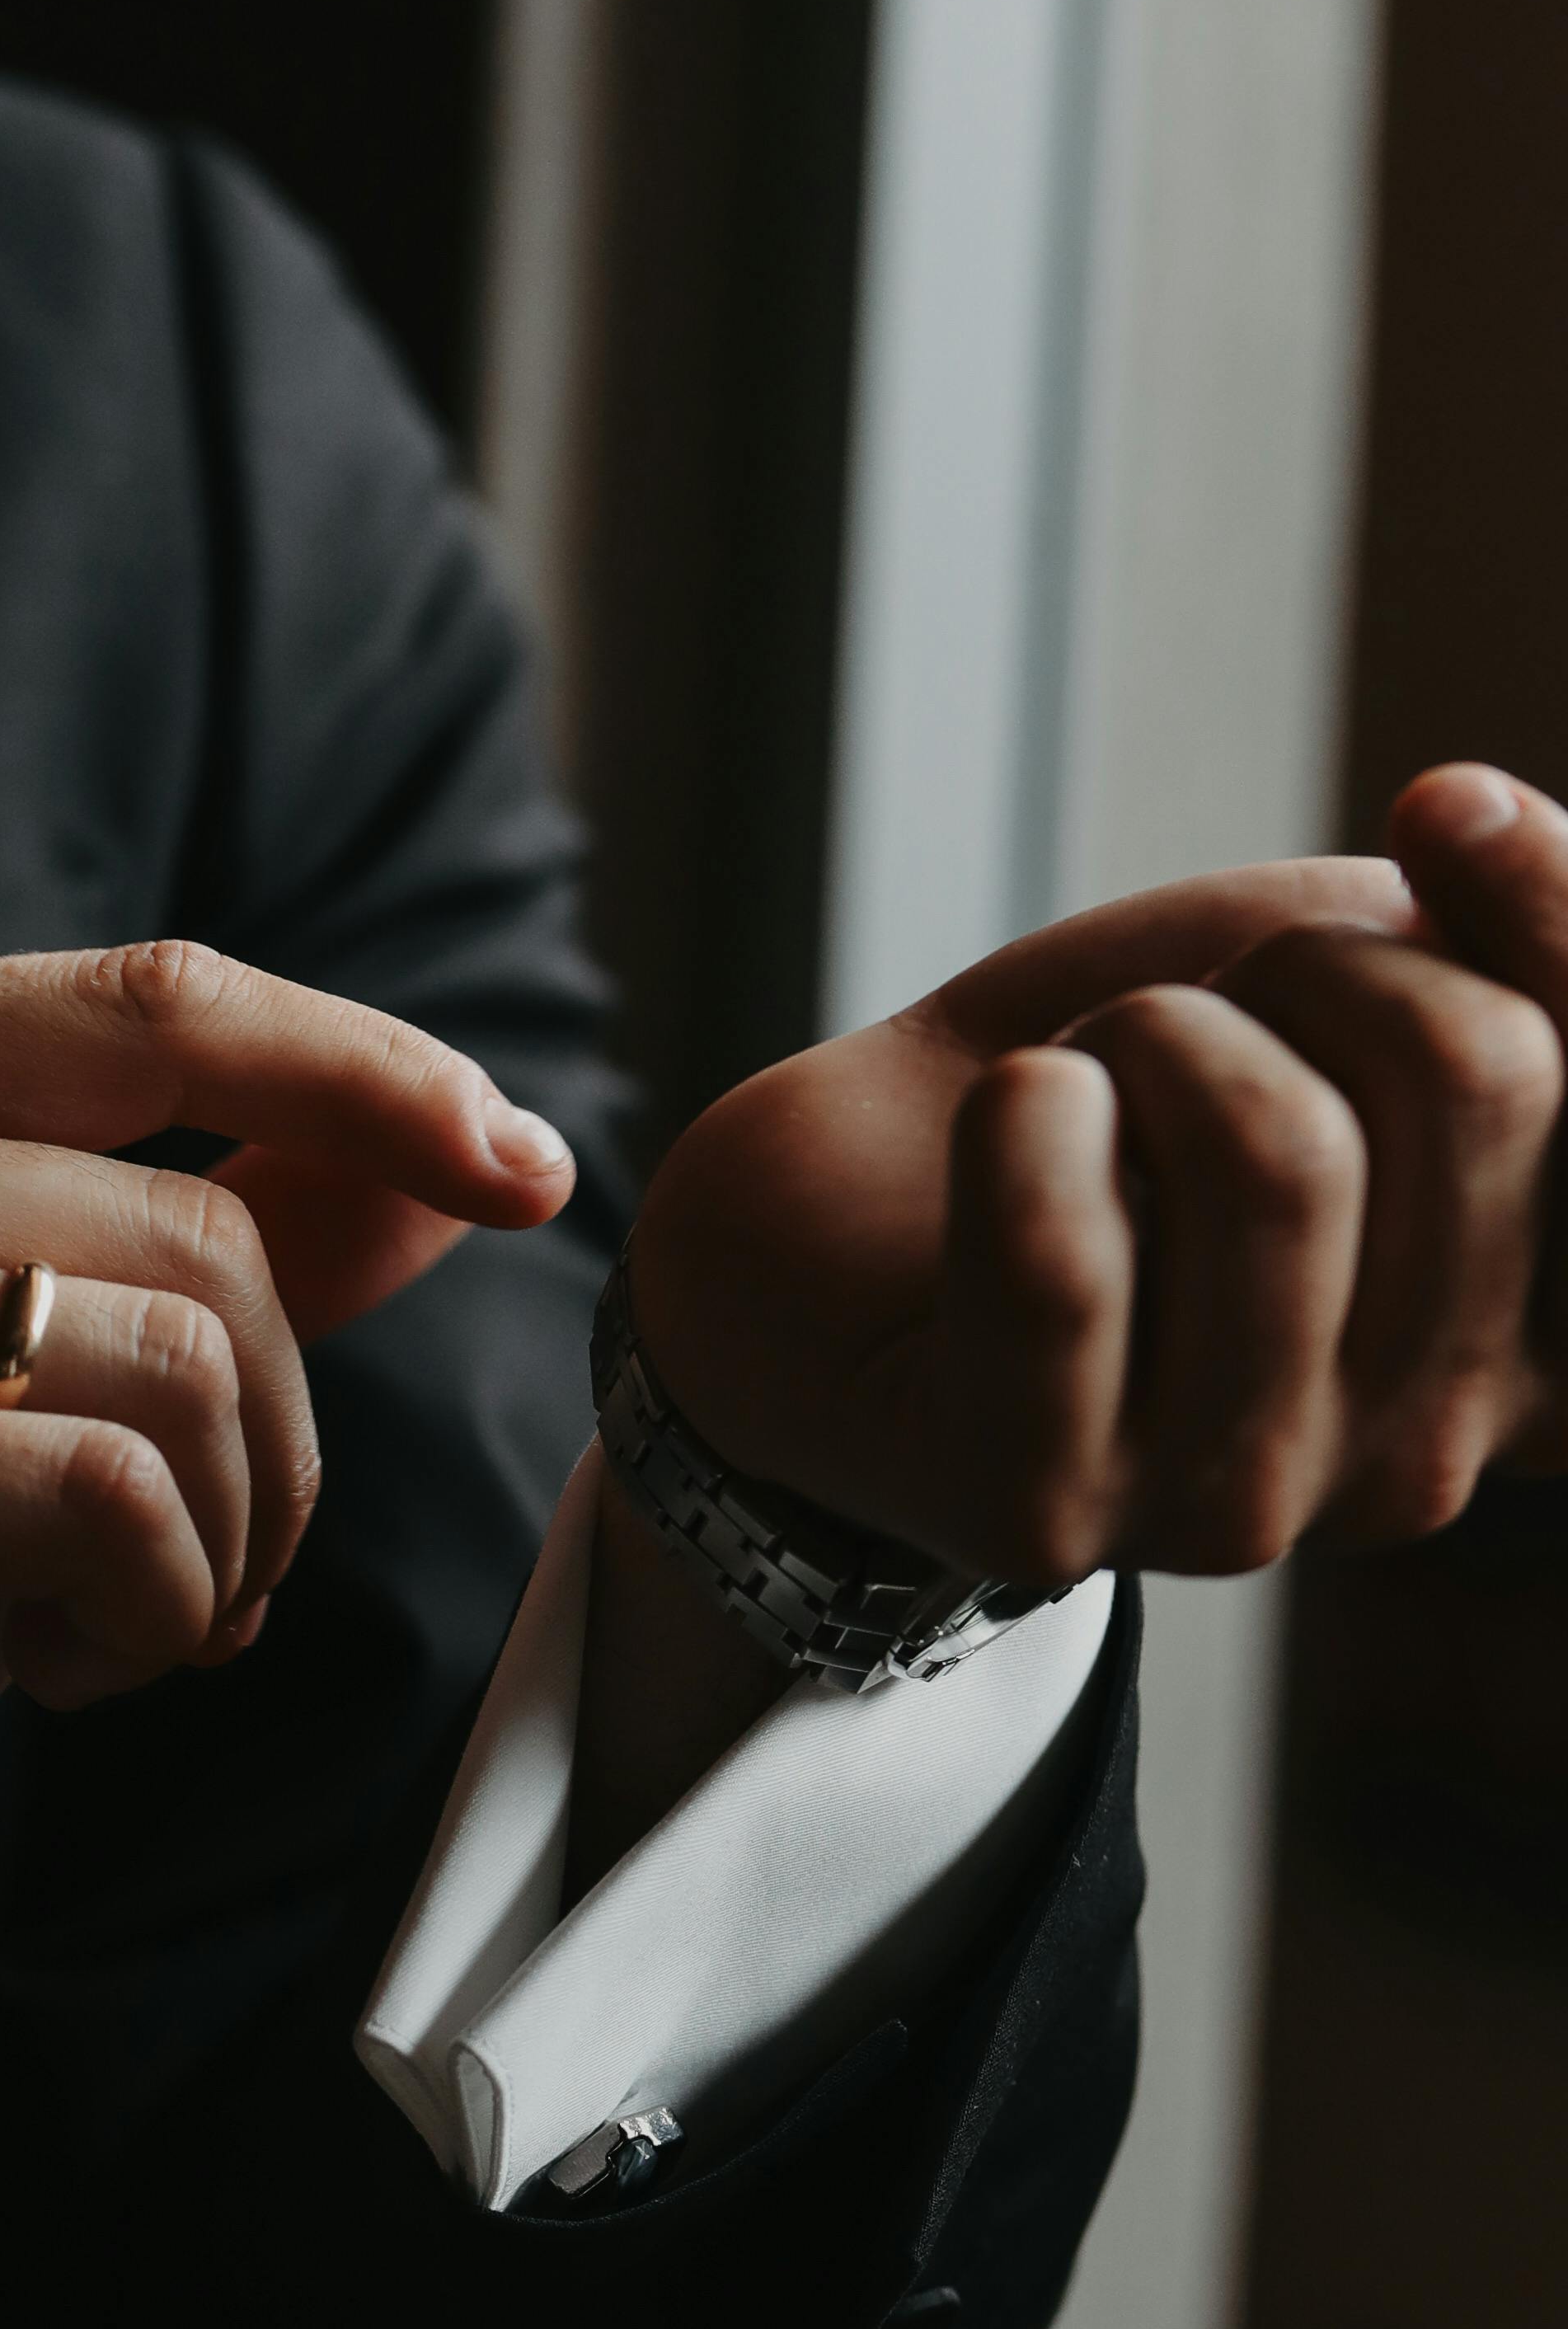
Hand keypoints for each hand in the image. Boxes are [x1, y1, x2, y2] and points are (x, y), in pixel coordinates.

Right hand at [0, 939, 578, 2039]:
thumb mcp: (16, 1392)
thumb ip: (204, 1248)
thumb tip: (450, 1163)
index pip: (155, 1003)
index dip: (370, 1073)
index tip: (533, 1170)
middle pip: (198, 1224)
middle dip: (279, 1435)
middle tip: (210, 1580)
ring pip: (176, 1355)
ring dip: (222, 1537)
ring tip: (122, 1628)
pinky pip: (110, 1492)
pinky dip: (153, 1608)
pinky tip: (60, 1674)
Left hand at [625, 766, 1567, 1588]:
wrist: (834, 1209)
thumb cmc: (1122, 1099)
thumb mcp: (1360, 973)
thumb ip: (1503, 939)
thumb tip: (1483, 821)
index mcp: (1543, 1341)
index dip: (1564, 923)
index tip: (1439, 811)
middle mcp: (1427, 1456)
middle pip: (1489, 1077)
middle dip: (1313, 966)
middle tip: (1198, 1022)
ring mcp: (1240, 1507)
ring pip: (1282, 1156)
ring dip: (1153, 1036)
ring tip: (1084, 1094)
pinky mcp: (1039, 1517)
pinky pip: (1069, 1264)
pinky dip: (1022, 1119)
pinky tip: (1008, 1128)